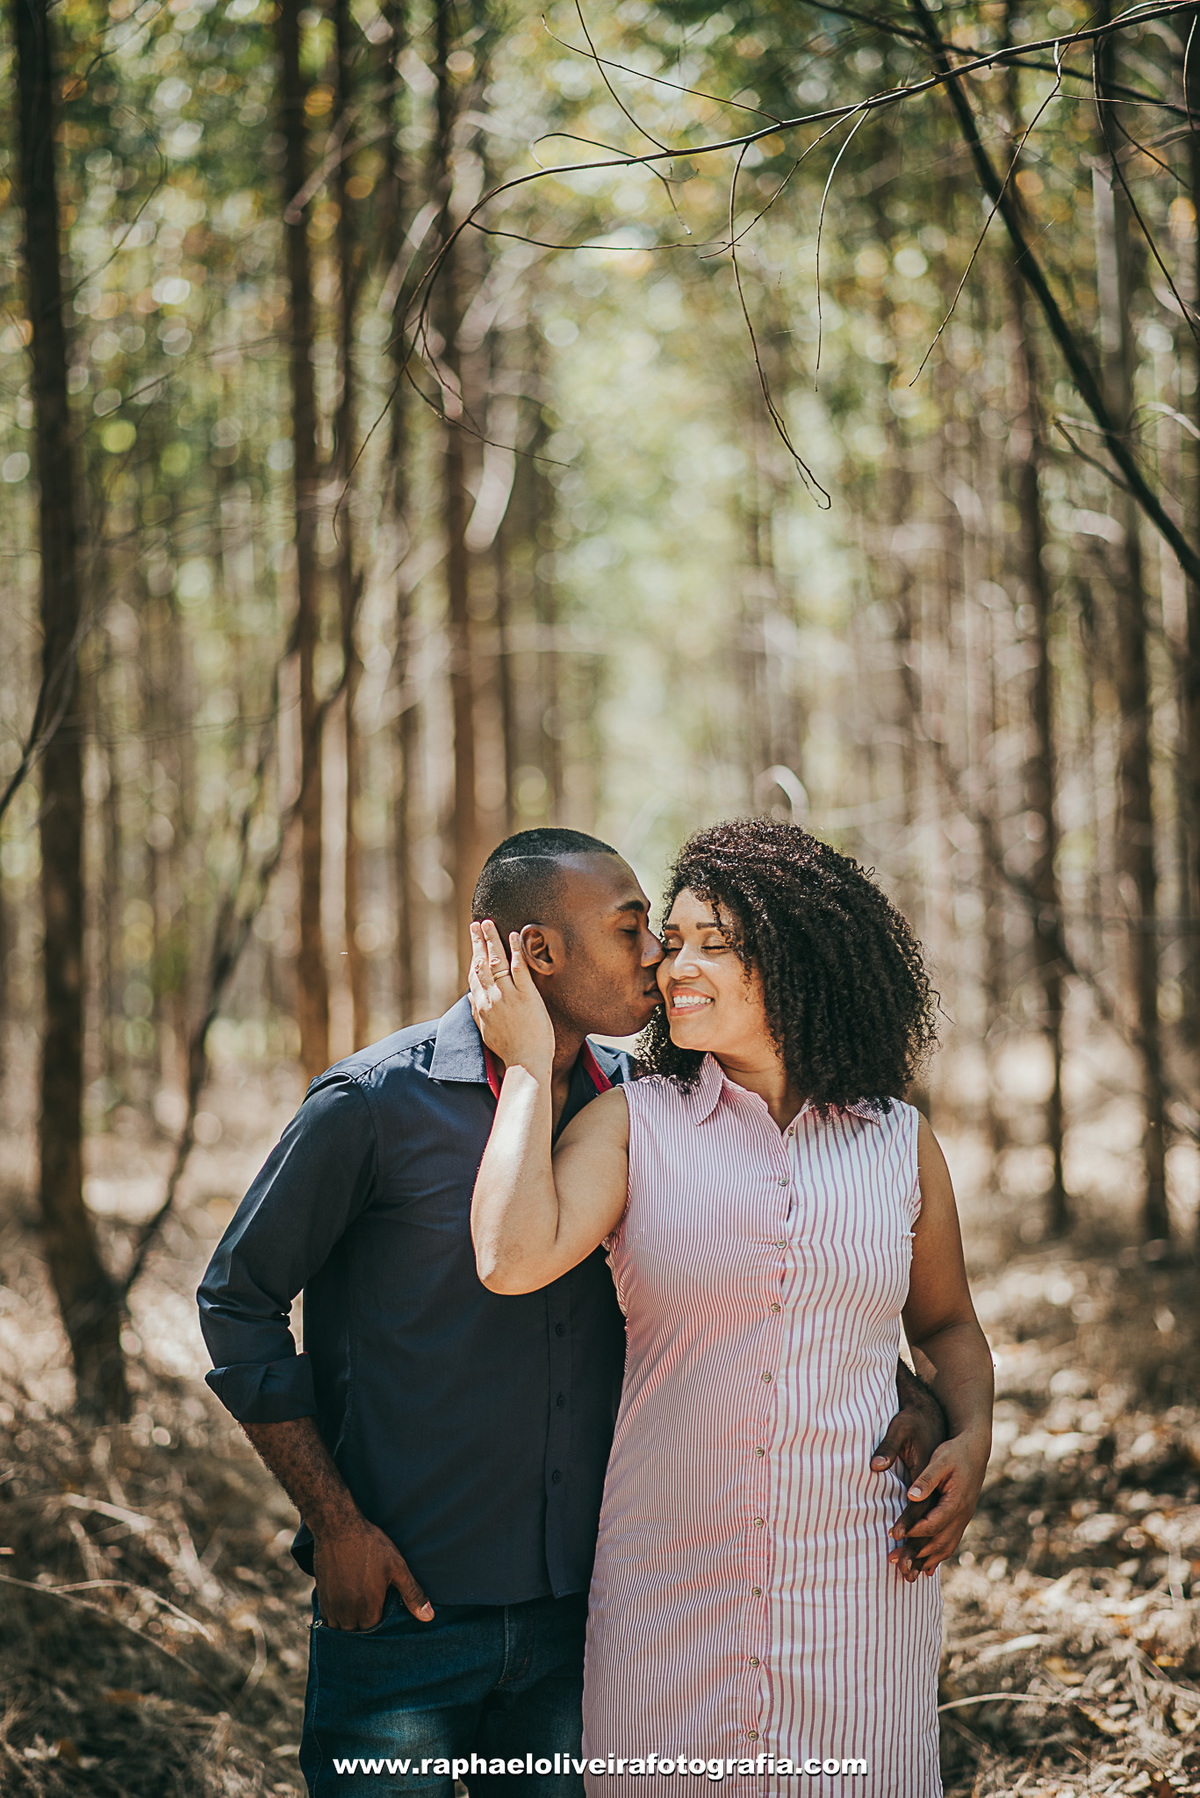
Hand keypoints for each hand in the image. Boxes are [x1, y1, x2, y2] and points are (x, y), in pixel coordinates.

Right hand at [313, 1513, 433, 1629]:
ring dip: (349, 1624)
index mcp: (368, 1609)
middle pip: (357, 1633)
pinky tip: (345, 1604)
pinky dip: (336, 1617)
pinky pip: (327, 1618)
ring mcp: (331, 1606)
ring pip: (340, 1629)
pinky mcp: (321, 1596)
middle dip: (365, 1626)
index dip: (382, 1625)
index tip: (386, 1612)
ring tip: (360, 1609)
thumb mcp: (397, 1566)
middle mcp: (347, 1613)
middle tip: (373, 1609)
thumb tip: (428, 1617)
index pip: (375, 1632)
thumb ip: (412, 1594)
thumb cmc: (370, 1545)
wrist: (338, 1527)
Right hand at [468, 920, 555, 1074]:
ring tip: (489, 923)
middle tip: (477, 923)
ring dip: (491, 939)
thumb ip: (477, 1012)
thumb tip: (469, 997)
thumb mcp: (486, 1032)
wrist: (526, 1063)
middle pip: (481, 963)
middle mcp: (491, 998)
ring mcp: (507, 995)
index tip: (473, 941)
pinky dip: (514, 949)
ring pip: (496, 961)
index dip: (473, 955)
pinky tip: (513, 935)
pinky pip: (518, 968)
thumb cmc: (510, 1051)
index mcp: (481, 1006)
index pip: (474, 975)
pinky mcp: (526, 996)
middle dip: (478, 941)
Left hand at [887, 1432, 988, 1577]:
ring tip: (907, 1573)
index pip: (932, 1524)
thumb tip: (912, 1496)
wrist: (976, 1449)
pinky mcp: (961, 1518)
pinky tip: (926, 1566)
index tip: (893, 1534)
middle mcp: (963, 1515)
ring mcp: (964, 1519)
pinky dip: (938, 1556)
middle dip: (916, 1554)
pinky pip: (950, 1543)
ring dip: (926, 1560)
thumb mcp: (940, 1460)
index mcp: (956, 1502)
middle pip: (939, 1543)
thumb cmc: (955, 1452)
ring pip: (946, 1547)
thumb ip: (926, 1480)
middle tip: (894, 1562)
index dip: (912, 1531)